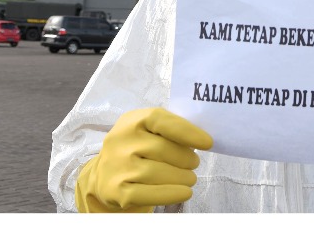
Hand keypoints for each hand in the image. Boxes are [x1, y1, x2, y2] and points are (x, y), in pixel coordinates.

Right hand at [75, 107, 212, 212]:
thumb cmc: (138, 148)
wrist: (105, 175)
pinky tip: (184, 192)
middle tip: (194, 164)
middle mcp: (120, 141)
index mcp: (132, 121)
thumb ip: (170, 129)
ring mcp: (116, 167)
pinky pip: (149, 194)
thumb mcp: (148, 131)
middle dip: (186, 159)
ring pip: (158, 173)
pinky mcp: (115, 191)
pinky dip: (171, 194)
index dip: (187, 132)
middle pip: (164, 150)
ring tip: (190, 178)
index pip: (162, 121)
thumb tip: (201, 140)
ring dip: (182, 177)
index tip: (208, 143)